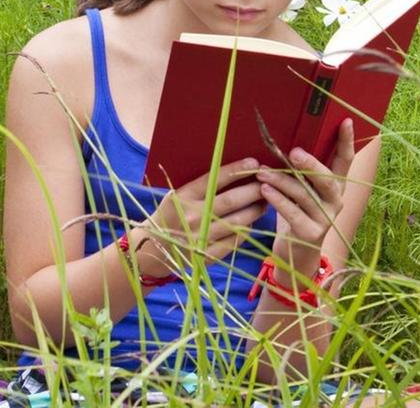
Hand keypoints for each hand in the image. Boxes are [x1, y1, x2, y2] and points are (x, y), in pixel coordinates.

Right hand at [135, 157, 267, 277]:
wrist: (151, 251)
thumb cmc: (170, 216)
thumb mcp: (177, 196)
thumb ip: (201, 188)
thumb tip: (237, 174)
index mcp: (182, 198)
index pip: (214, 180)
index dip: (236, 170)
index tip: (254, 162)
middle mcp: (192, 217)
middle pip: (232, 201)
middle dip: (254, 191)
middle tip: (268, 184)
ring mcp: (201, 238)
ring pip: (238, 222)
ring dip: (256, 211)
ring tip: (265, 203)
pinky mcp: (207, 256)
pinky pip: (235, 241)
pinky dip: (246, 230)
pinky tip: (251, 222)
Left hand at [256, 118, 354, 270]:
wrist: (294, 252)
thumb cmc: (296, 211)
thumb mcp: (302, 189)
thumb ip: (300, 170)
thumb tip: (282, 140)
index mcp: (336, 186)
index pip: (345, 161)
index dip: (346, 141)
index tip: (345, 120)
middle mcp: (336, 201)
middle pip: (327, 179)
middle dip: (311, 164)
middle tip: (293, 152)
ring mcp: (326, 218)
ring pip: (305, 195)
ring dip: (282, 181)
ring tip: (262, 171)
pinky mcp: (311, 233)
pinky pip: (293, 213)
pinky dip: (278, 200)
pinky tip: (264, 190)